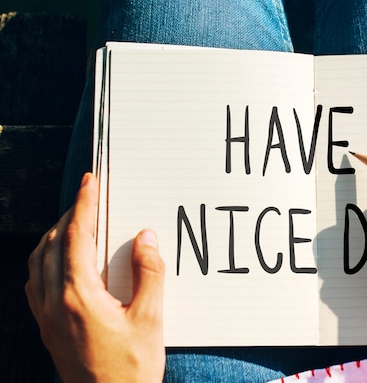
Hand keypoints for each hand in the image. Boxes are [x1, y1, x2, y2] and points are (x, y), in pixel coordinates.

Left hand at [25, 173, 165, 382]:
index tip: (90, 181)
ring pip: (39, 262)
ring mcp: (46, 318)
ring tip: (77, 220)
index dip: (84, 205)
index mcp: (79, 297)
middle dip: (71, 214)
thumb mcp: (150, 320)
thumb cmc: (131, 370)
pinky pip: (36, 282)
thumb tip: (145, 237)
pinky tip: (62, 260)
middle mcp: (55, 304)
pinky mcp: (47, 329)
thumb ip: (149, 274)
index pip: (76, 238)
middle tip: (90, 195)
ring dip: (55, 234)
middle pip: (53, 244)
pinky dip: (46, 259)